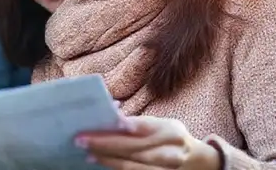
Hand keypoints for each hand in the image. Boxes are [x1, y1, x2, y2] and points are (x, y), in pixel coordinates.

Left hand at [74, 116, 220, 169]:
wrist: (194, 160)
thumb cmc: (168, 136)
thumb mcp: (160, 124)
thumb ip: (136, 122)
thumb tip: (108, 113)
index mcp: (169, 130)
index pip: (141, 127)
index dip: (121, 127)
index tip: (100, 124)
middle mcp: (171, 151)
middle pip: (133, 148)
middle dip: (105, 144)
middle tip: (81, 139)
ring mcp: (167, 169)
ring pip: (132, 165)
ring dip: (107, 159)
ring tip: (88, 153)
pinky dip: (116, 168)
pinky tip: (101, 162)